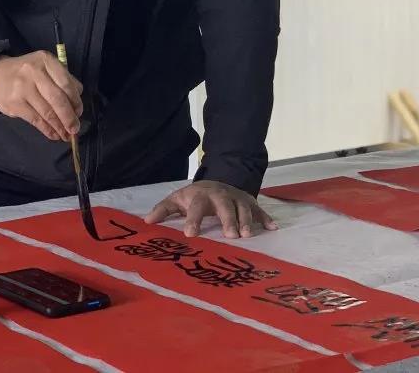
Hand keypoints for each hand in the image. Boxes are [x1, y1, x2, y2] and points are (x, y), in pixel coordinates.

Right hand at [0, 51, 83, 141]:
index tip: (79, 113)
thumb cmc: (26, 73)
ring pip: (47, 112)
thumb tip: (77, 105)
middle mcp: (34, 72)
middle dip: (69, 117)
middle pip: (58, 99)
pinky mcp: (15, 104)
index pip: (66, 83)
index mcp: (46, 61)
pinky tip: (53, 135)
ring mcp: (23, 88)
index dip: (75, 101)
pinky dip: (47, 130)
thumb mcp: (44, 67)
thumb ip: (62, 80)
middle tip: (75, 129)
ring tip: (66, 135)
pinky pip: (36, 120)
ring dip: (59, 126)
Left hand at [145, 180, 277, 238]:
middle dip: (228, 219)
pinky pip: (259, 209)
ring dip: (247, 220)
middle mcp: (220, 195)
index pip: (196, 208)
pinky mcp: (249, 202)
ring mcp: (236, 197)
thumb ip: (163, 210)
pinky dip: (265, 218)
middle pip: (225, 206)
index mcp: (201, 196)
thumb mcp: (177, 200)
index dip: (193, 220)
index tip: (190, 234)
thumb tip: (146, 221)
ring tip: (248, 236)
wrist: (214, 182)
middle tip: (231, 236)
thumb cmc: (193, 197)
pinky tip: (273, 228)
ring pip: (243, 207)